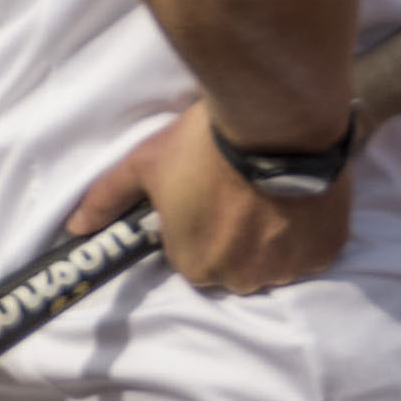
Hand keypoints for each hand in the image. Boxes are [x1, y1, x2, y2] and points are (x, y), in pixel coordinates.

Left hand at [63, 103, 352, 294]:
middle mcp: (241, 278)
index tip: (205, 198)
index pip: (191, 258)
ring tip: (267, 193)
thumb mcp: (144, 165)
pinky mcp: (325, 252)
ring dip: (270, 238)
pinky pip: (311, 251)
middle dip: (233, 238)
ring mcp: (287, 268)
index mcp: (194, 265)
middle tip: (236, 193)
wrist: (275, 122)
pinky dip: (305, 232)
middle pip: (233, 266)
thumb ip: (107, 199)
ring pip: (273, 262)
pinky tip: (296, 199)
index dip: (196, 227)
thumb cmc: (202, 146)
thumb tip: (74, 228)